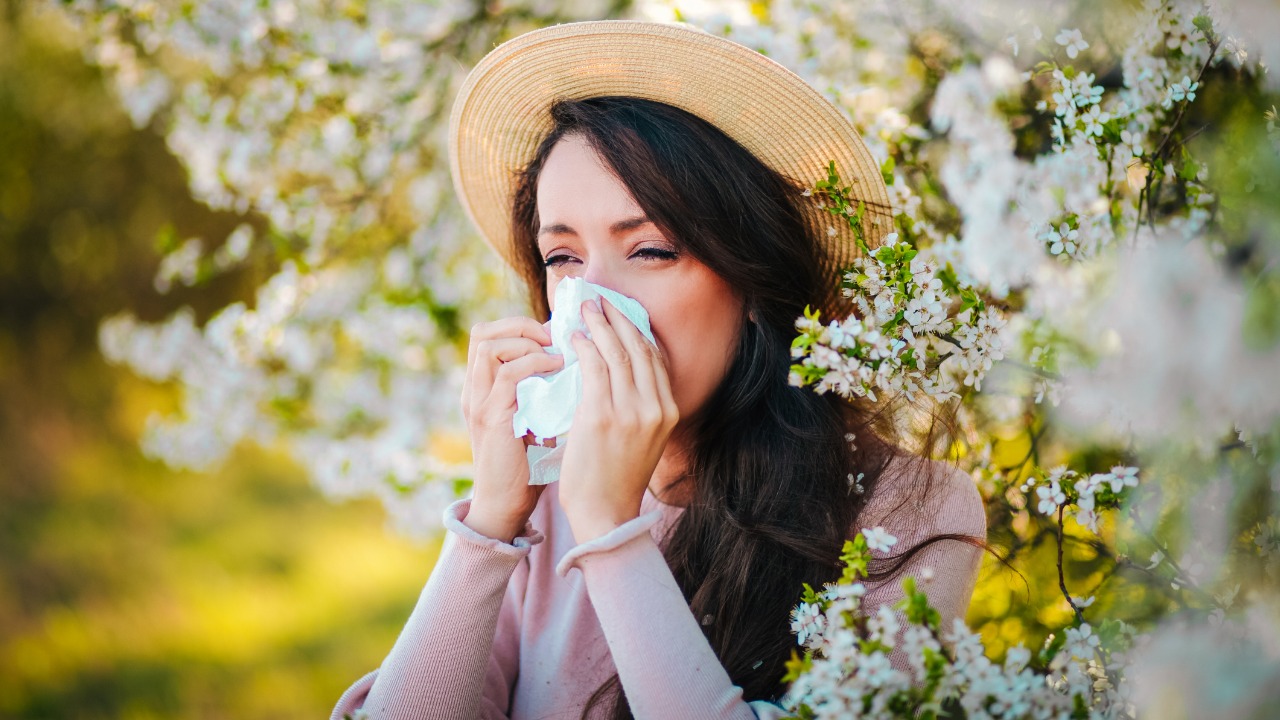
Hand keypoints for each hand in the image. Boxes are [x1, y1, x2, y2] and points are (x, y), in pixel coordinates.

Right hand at [460, 316, 563, 542]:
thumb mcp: (532, 417)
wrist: (507, 504)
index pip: (487, 335)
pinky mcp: (491, 417)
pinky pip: (506, 374)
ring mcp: (479, 402)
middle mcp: (474, 390)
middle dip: (521, 325)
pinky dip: (534, 363)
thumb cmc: (527, 464)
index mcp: (482, 387)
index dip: (519, 326)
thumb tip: (577, 363)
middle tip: (555, 337)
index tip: (554, 334)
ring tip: (557, 351)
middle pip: (482, 332)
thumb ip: (541, 391)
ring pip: (489, 345)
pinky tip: (558, 367)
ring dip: (528, 341)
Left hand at [558, 297, 679, 542]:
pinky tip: (575, 337)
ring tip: (586, 309)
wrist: (605, 514)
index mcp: (669, 412)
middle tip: (601, 300)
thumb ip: (638, 406)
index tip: (622, 312)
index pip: (656, 358)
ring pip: (617, 353)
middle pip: (639, 348)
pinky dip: (585, 347)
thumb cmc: (616, 478)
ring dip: (600, 325)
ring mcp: (631, 411)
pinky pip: (594, 368)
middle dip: (619, 319)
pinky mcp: (602, 416)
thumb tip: (619, 372)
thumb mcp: (642, 439)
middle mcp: (656, 408)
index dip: (638, 330)